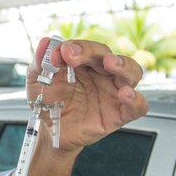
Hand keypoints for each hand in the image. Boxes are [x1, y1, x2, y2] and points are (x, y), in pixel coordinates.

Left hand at [27, 38, 148, 152]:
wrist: (50, 132)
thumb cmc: (48, 103)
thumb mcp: (37, 81)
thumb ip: (40, 62)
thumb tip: (46, 42)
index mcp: (85, 62)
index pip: (87, 48)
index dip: (75, 47)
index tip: (59, 53)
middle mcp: (103, 74)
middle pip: (108, 55)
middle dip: (91, 52)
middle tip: (73, 55)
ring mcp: (113, 92)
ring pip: (132, 72)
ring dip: (124, 65)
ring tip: (111, 63)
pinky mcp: (119, 114)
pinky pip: (138, 106)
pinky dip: (136, 99)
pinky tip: (125, 94)